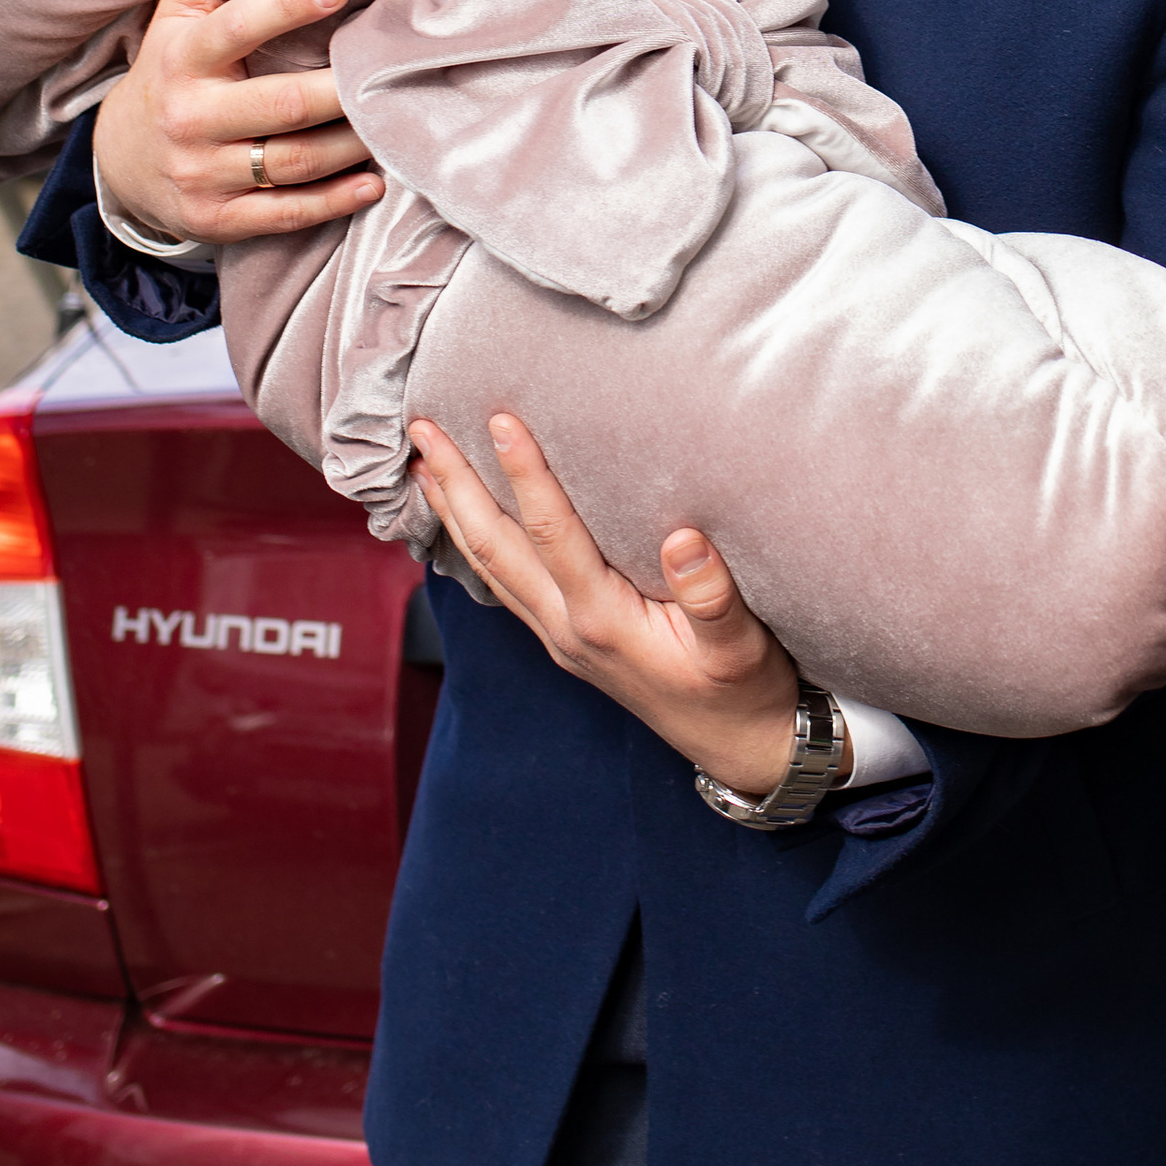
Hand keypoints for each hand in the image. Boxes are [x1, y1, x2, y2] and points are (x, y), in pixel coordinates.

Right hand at [91, 0, 383, 242]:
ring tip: (396, 117)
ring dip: (353, 144)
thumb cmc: (171, 69)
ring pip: (292, 161)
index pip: (237, 27)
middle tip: (395, 68)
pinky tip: (374, 181)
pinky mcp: (216, 220)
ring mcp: (201, 174)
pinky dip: (334, 200)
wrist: (120, 162)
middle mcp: (190, 117)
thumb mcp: (176, 12)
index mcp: (184, 57)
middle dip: (343, 89)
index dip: (285, 7)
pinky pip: (284, 213)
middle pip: (282, 105)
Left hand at [410, 411, 806, 795]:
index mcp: (604, 621)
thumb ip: (711, 598)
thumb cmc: (743, 691)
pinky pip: (504, 583)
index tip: (501, 419)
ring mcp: (560, 636)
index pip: (551, 534)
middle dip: (456, 484)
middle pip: (494, 547)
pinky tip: (465, 518)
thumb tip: (684, 539)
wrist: (738, 746)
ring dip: (453, 510)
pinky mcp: (566, 639)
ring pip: (488, 566)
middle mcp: (567, 628)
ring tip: (423, 461)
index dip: (525, 474)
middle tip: (421, 427)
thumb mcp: (742, 647)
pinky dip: (474, 543)